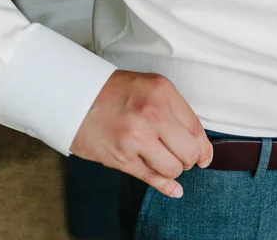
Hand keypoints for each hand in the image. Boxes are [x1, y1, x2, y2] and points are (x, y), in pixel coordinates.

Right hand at [70, 70, 212, 197]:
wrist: (73, 96)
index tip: (204, 155)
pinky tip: (174, 189)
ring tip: (164, 161)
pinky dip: (166, 186)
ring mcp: (136, 137)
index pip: (196, 128)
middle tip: (182, 157)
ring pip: (173, 168)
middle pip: (189, 151)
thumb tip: (202, 147)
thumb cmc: (114, 91)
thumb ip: (177, 112)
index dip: (203, 147)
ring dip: (173, 169)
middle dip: (189, 159)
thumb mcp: (151, 87)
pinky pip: (152, 178)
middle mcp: (152, 114)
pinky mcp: (121, 157)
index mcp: (163, 92)